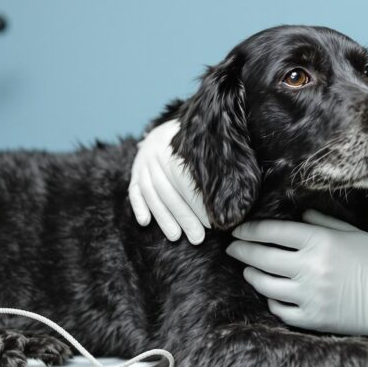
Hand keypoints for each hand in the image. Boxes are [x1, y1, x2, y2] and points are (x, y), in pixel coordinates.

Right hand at [128, 119, 210, 243]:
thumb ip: (212, 156)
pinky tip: (144, 222)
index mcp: (173, 146)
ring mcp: (142, 165)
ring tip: (175, 237)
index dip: (197, 201)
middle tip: (197, 238)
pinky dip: (138, 207)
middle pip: (168, 190)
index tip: (212, 220)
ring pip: (151, 194)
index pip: (184, 178)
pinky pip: (134, 191)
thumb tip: (234, 177)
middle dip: (184, 216)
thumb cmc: (193, 141)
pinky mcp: (134, 174)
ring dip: (163, 218)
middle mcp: (154, 155)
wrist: (166, 128)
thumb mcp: (201, 141)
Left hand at [226, 210, 367, 361]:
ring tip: (248, 268)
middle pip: (262, 257)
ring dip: (252, 274)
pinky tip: (271, 293)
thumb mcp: (353, 234)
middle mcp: (310, 268)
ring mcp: (310, 296)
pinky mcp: (312, 319)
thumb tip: (297, 215)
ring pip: (265, 285)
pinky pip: (279, 309)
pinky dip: (271, 300)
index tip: (238, 229)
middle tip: (231, 247)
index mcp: (320, 242)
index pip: (272, 232)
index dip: (250, 230)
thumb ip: (322, 222)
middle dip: (241, 250)